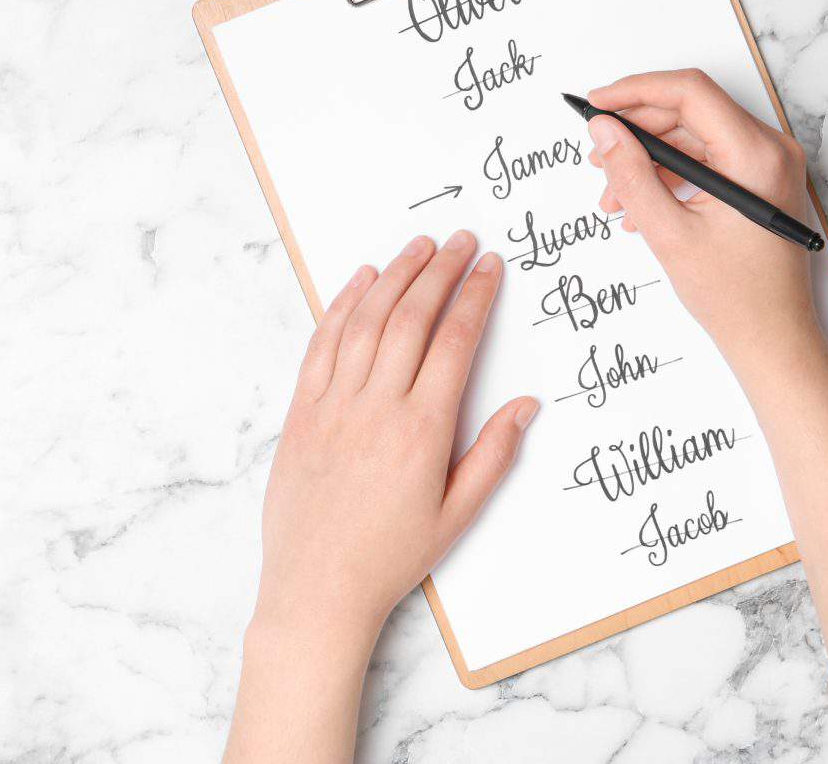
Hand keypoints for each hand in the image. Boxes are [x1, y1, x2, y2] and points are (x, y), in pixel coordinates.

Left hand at [253, 231, 537, 646]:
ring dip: (394, 276)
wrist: (317, 586)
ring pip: (365, 321)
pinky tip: (360, 281)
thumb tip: (527, 406)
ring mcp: (333, 406)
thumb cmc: (389, 556)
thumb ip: (493, 456)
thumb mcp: (456, 516)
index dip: (475, 295)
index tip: (490, 265)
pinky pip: (321, 345)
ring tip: (418, 246)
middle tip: (462, 240)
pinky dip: (341, 305)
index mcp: (422, 431)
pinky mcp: (300, 412)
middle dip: (440, 271)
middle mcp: (376, 407)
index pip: (455, 342)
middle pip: (411, 318)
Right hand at [585, 69, 816, 360]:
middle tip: (597, 154)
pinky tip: (641, 204)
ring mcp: (768, 164)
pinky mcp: (760, 180)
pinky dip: (669, 173)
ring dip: (648, 157)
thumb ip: (631, 174)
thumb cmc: (736, 296)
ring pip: (694, 135)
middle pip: (690, 111)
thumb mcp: (668, 232)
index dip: (635, 91)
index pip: (689, 92)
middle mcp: (770, 150)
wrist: (773, 337)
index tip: (596, 103)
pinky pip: (707, 158)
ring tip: (614, 195)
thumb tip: (604, 130)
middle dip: (636, 130)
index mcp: (756, 156)